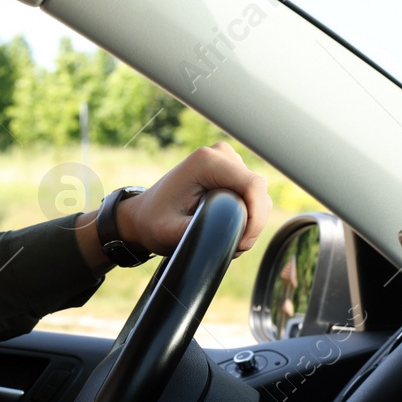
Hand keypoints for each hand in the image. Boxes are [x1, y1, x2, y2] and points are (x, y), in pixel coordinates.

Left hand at [122, 142, 271, 260]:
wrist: (144, 215)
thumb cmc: (153, 222)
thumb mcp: (170, 232)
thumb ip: (197, 232)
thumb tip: (227, 237)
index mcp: (206, 162)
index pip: (253, 186)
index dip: (256, 217)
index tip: (243, 243)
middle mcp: (220, 154)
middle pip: (258, 192)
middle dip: (252, 223)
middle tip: (232, 246)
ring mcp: (228, 161)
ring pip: (258, 195)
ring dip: (250, 221)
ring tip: (226, 239)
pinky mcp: (232, 172)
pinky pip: (252, 196)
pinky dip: (247, 215)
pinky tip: (228, 228)